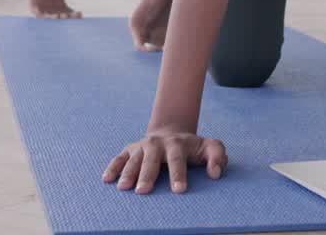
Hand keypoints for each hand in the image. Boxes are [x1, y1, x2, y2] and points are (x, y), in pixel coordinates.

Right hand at [102, 127, 227, 193]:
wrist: (172, 133)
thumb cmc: (193, 148)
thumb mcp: (210, 147)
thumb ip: (218, 157)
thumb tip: (215, 174)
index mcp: (178, 144)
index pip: (178, 159)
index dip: (178, 174)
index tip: (179, 190)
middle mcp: (158, 144)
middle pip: (152, 160)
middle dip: (147, 175)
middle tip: (143, 191)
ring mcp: (142, 146)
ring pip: (134, 159)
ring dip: (128, 173)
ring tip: (124, 188)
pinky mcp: (130, 149)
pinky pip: (120, 158)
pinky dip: (113, 167)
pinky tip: (107, 179)